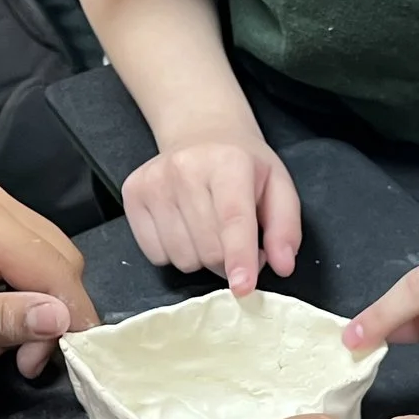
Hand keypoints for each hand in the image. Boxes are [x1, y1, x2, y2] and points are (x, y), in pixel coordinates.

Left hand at [0, 177, 98, 376]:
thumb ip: (2, 320)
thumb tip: (62, 320)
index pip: (53, 268)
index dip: (68, 317)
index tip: (57, 362)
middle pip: (58, 259)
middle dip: (52, 314)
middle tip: (23, 360)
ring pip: (48, 258)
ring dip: (36, 306)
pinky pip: (26, 255)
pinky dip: (21, 291)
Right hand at [123, 137, 300, 293]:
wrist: (200, 131)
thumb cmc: (243, 164)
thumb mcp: (278, 186)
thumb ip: (285, 227)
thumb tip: (283, 266)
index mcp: (228, 162)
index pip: (233, 218)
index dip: (239, 256)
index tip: (242, 287)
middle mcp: (185, 168)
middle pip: (208, 249)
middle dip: (227, 260)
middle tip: (236, 242)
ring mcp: (154, 181)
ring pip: (181, 258)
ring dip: (201, 258)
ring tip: (209, 230)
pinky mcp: (132, 194)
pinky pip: (156, 255)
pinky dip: (174, 253)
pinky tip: (184, 227)